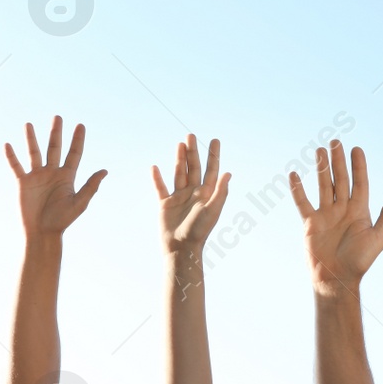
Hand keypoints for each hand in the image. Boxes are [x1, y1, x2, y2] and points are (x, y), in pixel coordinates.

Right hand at [5, 117, 106, 236]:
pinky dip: (11, 156)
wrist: (42, 233)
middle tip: (57, 117)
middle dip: (56, 133)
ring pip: (34, 152)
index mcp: (67, 177)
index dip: (77, 140)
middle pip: (54, 148)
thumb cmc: (62, 221)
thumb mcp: (79, 203)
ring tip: (29, 124)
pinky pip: (16, 166)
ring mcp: (37, 177)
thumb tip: (105, 170)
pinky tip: (8, 144)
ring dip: (32, 138)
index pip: (74, 154)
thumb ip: (90, 186)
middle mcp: (52, 173)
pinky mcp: (23, 183)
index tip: (80, 125)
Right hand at [152, 135, 229, 255]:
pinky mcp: (165, 204)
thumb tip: (228, 173)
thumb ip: (220, 192)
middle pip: (193, 167)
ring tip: (179, 144)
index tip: (215, 140)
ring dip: (179, 159)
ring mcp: (179, 198)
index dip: (213, 155)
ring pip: (179, 173)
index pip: (211, 170)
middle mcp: (193, 193)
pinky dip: (157, 178)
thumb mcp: (212, 211)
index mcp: (206, 194)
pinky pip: (160, 188)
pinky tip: (154, 167)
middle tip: (191, 135)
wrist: (181, 248)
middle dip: (193, 152)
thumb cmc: (199, 231)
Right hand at [289, 140, 382, 294]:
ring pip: (323, 185)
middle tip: (335, 141)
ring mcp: (326, 215)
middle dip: (338, 161)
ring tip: (319, 150)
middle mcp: (342, 209)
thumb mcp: (378, 238)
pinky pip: (302, 202)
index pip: (359, 183)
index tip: (357, 149)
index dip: (359, 166)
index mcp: (360, 211)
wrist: (337, 279)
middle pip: (340, 180)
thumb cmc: (360, 261)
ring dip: (321, 168)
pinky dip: (298, 189)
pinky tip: (293, 174)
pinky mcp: (311, 223)